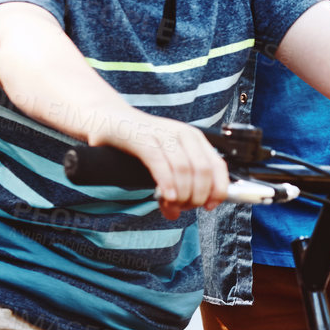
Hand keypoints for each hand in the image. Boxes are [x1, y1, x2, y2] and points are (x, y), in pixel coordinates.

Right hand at [94, 112, 227, 219]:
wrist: (111, 120)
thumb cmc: (141, 143)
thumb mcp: (169, 160)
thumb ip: (181, 182)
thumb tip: (186, 209)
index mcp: (195, 139)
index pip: (218, 166)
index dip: (218, 190)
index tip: (209, 207)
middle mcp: (184, 134)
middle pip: (202, 171)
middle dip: (196, 197)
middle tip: (182, 208)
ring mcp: (163, 134)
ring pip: (184, 169)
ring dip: (181, 195)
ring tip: (171, 206)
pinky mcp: (142, 138)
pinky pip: (160, 162)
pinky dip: (166, 182)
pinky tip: (166, 196)